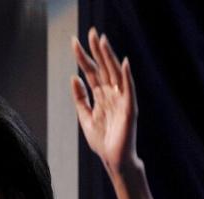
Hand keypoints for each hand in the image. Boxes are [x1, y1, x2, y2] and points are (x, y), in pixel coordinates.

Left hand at [70, 27, 138, 173]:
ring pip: (115, 74)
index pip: (91, 72)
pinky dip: (127, 76)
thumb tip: (73, 78)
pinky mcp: (130, 108)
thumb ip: (80, 99)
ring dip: (110, 57)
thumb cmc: (103, 142)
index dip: (83, 58)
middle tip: (90, 32)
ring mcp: (122, 100)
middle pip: (103, 68)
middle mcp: (112, 94)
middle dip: (97, 51)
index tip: (74, 42)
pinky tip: (124, 63)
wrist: (114, 160)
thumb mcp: (85, 118)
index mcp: (101, 96)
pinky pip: (129, 89)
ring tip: (103, 41)